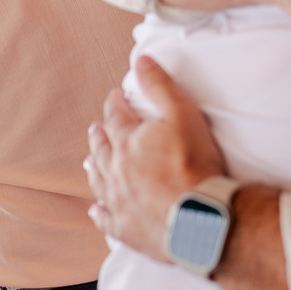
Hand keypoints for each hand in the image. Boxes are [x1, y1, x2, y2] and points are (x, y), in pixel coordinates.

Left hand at [85, 56, 225, 261]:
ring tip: (91, 162)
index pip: (115, 117)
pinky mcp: (126, 228)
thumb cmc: (194, 164)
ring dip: (95, 169)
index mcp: (127, 142)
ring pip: (99, 181)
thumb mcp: (182, 113)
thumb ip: (159, 85)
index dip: (115, 105)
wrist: (199, 217)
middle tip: (96, 128)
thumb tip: (140, 61)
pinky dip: (99, 212)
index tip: (114, 98)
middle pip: (102, 149)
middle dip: (100, 136)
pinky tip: (96, 210)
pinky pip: (106, 219)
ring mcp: (118, 202)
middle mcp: (116, 171)